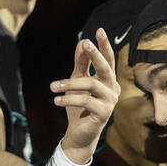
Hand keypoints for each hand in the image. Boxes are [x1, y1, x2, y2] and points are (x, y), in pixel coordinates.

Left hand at [52, 29, 119, 163]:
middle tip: (86, 43)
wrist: (79, 134)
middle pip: (106, 68)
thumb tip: (82, 42)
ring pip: (91, 84)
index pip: (108, 60)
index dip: (104, 45)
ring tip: (53, 87)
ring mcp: (111, 101)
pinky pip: (86, 100)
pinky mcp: (104, 113)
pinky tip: (57, 100)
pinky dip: (69, 99)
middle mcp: (113, 89)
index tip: (98, 30)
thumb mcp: (77, 82)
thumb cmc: (78, 108)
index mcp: (108, 81)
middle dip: (96, 55)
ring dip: (69, 84)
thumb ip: (81, 64)